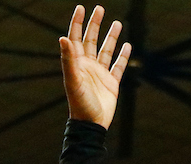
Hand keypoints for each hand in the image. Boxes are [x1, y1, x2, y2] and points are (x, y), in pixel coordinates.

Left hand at [60, 5, 132, 127]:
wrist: (91, 125)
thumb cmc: (79, 104)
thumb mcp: (73, 80)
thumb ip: (68, 59)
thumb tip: (63, 37)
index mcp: (77, 64)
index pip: (76, 38)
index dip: (78, 23)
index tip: (81, 8)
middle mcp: (87, 66)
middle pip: (91, 40)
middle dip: (95, 24)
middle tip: (99, 9)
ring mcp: (100, 74)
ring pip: (106, 50)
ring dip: (111, 37)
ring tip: (117, 23)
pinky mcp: (111, 83)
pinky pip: (118, 67)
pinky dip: (123, 56)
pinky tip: (127, 46)